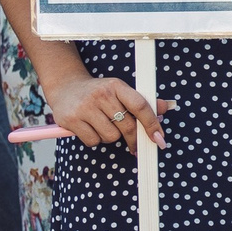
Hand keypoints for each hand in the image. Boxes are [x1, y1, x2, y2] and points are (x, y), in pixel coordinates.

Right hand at [45, 70, 168, 147]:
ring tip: (103, 127)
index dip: (152, 124)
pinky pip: (93, 141)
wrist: (64, 87)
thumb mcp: (119, 91)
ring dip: (111, 138)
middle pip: (128, 126)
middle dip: (134, 139)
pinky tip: (90, 129)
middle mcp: (101, 95)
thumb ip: (142, 101)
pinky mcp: (71, 120)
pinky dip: (95, 140)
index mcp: (116, 86)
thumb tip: (167, 107)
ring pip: (111, 136)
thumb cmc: (98, 92)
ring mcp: (84, 107)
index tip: (159, 138)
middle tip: (134, 144)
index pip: (140, 106)